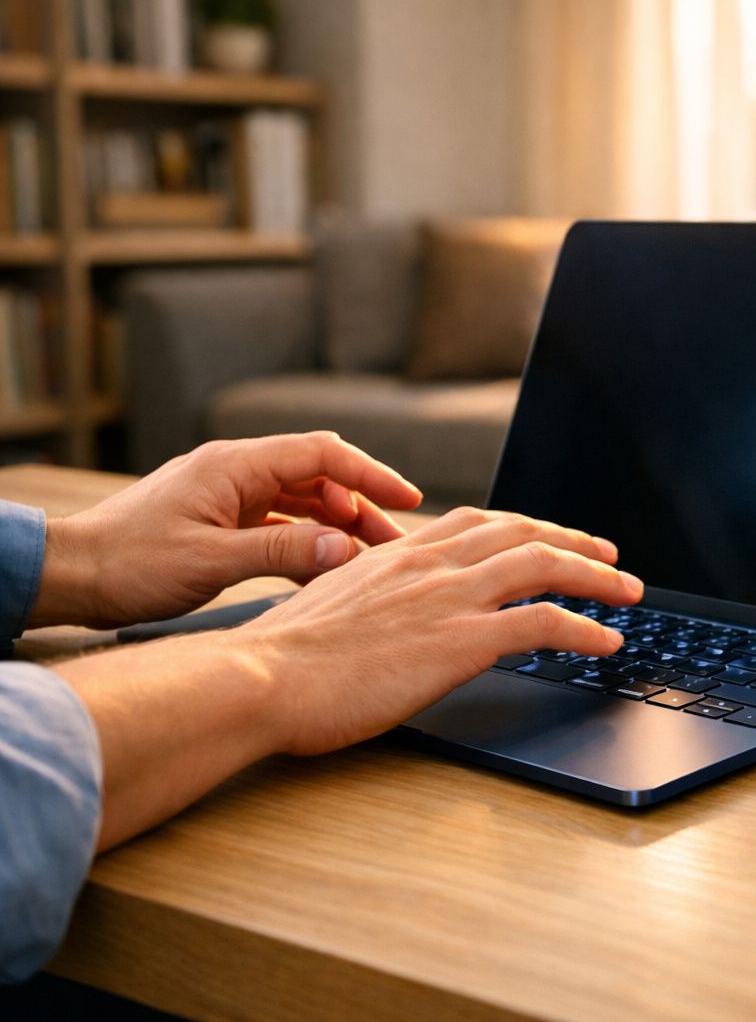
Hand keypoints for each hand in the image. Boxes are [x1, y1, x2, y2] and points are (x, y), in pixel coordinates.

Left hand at [30, 432, 423, 628]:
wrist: (71, 576)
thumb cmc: (129, 564)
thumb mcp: (210, 561)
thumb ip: (282, 553)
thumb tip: (344, 548)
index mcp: (236, 465)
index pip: (323, 455)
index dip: (372, 475)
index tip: (409, 502)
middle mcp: (236, 472)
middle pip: (319, 476)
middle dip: (363, 506)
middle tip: (397, 543)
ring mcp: (228, 496)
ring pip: (302, 502)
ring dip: (339, 527)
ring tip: (372, 561)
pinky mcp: (221, 521)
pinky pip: (280, 525)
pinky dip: (309, 543)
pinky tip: (328, 572)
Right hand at [231, 505, 640, 755]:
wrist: (260, 677)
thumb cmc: (280, 658)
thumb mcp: (329, 606)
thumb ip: (370, 598)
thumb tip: (388, 616)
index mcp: (398, 551)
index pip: (478, 522)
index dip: (524, 526)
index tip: (549, 535)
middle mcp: (430, 563)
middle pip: (522, 533)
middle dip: (574, 542)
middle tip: (610, 557)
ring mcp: (448, 597)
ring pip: (543, 566)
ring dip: (596, 578)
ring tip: (629, 593)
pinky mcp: (460, 640)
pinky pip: (542, 624)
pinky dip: (584, 628)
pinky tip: (606, 641)